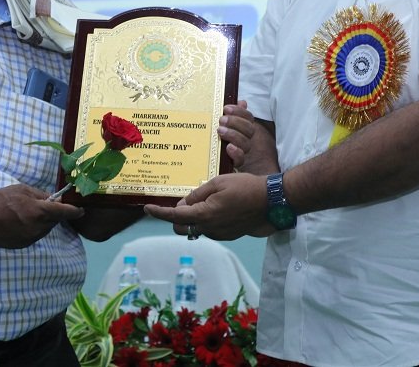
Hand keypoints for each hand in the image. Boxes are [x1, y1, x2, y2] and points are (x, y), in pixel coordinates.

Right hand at [0, 184, 83, 248]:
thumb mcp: (21, 190)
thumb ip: (40, 195)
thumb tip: (53, 200)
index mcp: (39, 212)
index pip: (64, 213)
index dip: (75, 211)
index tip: (81, 210)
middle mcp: (37, 228)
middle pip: (54, 221)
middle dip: (53, 213)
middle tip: (43, 205)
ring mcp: (30, 238)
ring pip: (45, 229)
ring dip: (43, 221)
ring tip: (27, 213)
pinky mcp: (23, 245)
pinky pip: (35, 235)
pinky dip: (33, 228)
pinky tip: (20, 222)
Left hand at [144, 173, 274, 239]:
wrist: (271, 201)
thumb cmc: (245, 187)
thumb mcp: (218, 183)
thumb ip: (197, 194)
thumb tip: (182, 205)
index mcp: (205, 214)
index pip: (175, 216)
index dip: (159, 213)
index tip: (147, 208)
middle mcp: (210, 228)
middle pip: (181, 227)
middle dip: (175, 217)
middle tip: (182, 202)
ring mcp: (220, 234)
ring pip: (195, 229)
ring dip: (192, 219)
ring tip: (202, 201)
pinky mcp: (229, 235)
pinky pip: (208, 230)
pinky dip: (205, 221)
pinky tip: (216, 208)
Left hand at [218, 101, 278, 173]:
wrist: (252, 180)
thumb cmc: (240, 152)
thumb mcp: (238, 132)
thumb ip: (240, 117)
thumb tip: (242, 102)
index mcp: (250, 132)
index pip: (248, 118)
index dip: (239, 112)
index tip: (226, 108)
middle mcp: (251, 142)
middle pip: (248, 129)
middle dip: (235, 122)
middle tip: (222, 120)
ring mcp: (247, 154)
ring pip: (245, 143)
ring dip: (233, 135)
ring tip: (221, 131)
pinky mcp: (241, 167)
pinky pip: (240, 160)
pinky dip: (236, 153)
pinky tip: (229, 148)